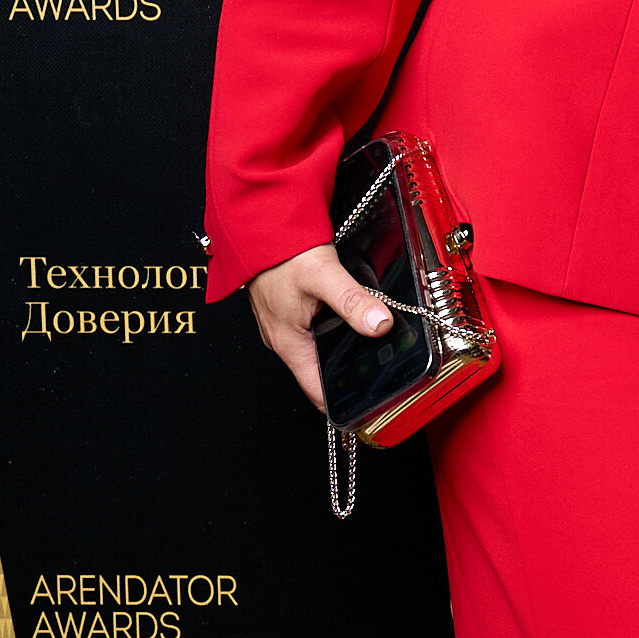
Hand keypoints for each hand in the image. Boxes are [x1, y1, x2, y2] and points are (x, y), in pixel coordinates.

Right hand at [246, 241, 393, 411]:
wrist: (258, 227)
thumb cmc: (278, 253)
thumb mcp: (322, 276)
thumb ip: (352, 301)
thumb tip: (380, 325)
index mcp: (289, 343)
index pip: (316, 392)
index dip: (342, 404)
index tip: (366, 410)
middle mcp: (285, 340)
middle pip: (320, 372)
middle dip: (348, 376)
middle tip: (381, 376)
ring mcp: (286, 326)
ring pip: (319, 350)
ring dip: (342, 350)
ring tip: (372, 350)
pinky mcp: (290, 311)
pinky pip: (315, 330)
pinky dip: (334, 329)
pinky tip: (352, 319)